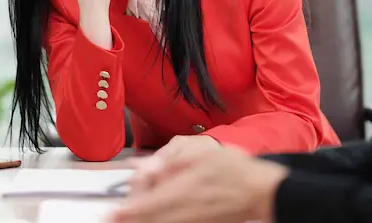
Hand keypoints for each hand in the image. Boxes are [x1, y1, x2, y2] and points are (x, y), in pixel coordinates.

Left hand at [109, 145, 288, 222]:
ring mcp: (192, 222)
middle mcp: (183, 211)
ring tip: (127, 220)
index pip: (144, 205)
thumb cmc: (234, 170)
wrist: (259, 192)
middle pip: (148, 220)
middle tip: (114, 219)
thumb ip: (170, 163)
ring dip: (143, 221)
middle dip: (130, 219)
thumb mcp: (201, 155)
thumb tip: (144, 168)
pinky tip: (154, 218)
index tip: (111, 213)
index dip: (125, 211)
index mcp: (182, 190)